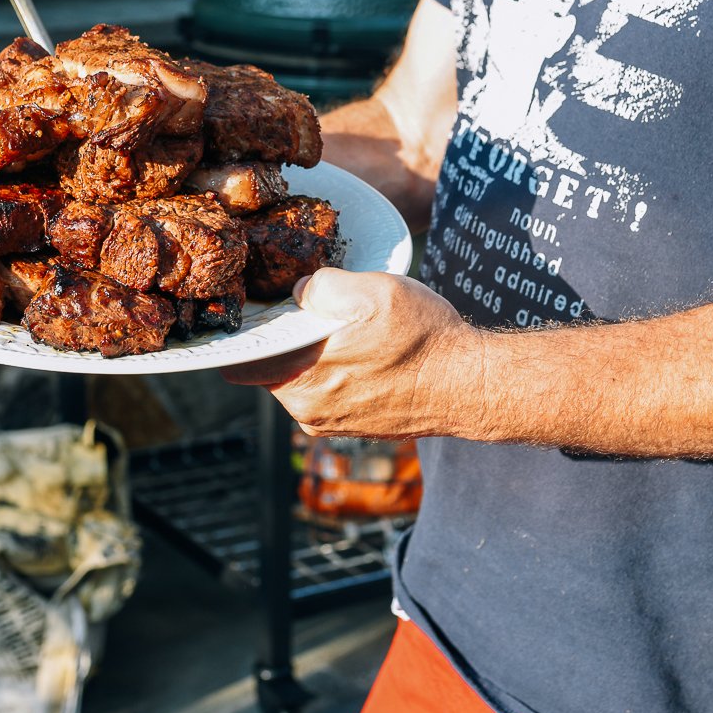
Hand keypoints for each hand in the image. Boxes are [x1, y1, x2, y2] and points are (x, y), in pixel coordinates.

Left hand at [222, 266, 480, 440]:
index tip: (257, 308)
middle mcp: (309, 412)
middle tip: (310, 308)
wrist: (471, 384)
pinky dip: (337, 370)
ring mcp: (332, 424)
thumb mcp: (372, 292)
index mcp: (302, 382)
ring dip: (313, 353)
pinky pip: (329, 392)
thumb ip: (322, 286)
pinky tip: (364, 350)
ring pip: (301, 379)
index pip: (242, 362)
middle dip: (285, 338)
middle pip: (272, 367)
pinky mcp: (355, 426)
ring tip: (345, 327)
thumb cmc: (423, 339)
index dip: (245, 332)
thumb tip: (301, 291)